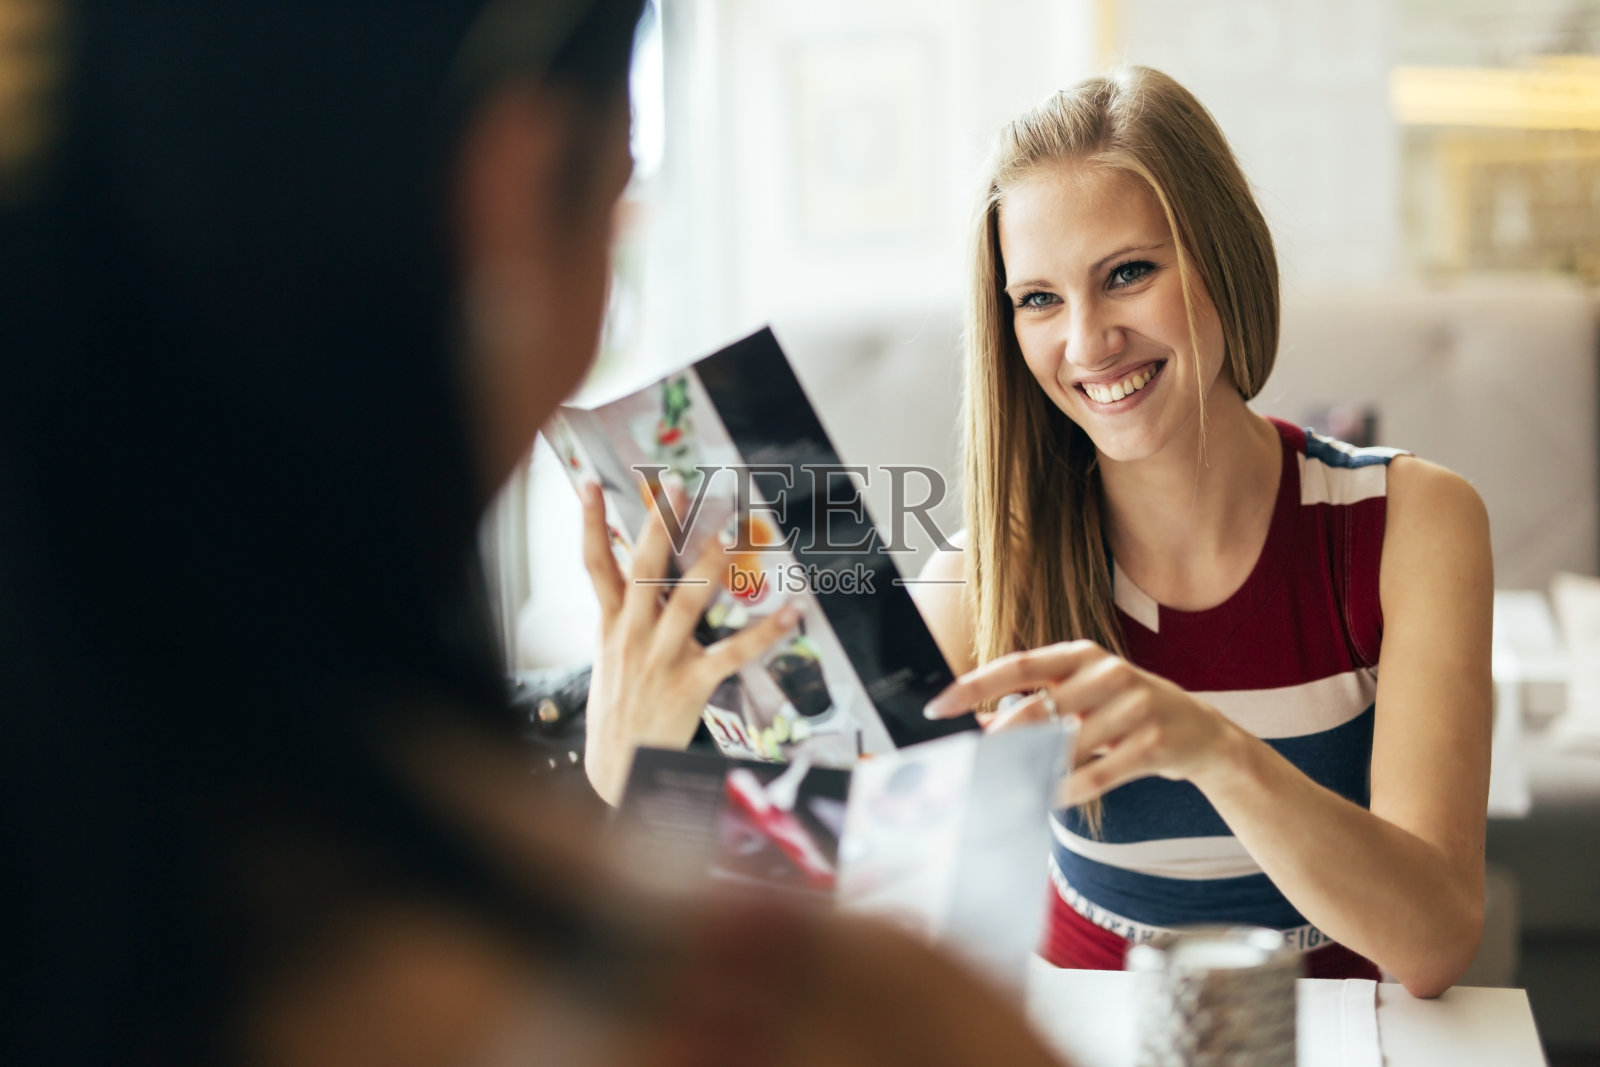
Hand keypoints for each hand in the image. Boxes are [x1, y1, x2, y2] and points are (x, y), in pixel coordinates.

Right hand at [580, 481, 799, 803]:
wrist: (618, 766)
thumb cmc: (619, 705)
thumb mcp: (608, 655)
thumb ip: (626, 615)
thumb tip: (644, 576)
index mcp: (610, 623)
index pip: (594, 564)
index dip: (591, 523)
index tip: (593, 483)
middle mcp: (633, 633)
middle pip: (644, 569)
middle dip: (660, 525)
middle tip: (679, 485)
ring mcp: (662, 657)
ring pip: (686, 601)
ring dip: (709, 564)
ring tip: (729, 533)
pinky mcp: (691, 683)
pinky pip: (734, 652)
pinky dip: (766, 632)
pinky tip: (791, 612)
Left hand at [923, 640, 1238, 804]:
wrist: (1201, 733)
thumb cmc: (1129, 710)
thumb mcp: (1085, 695)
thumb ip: (1036, 702)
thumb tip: (978, 723)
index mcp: (1084, 654)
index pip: (1018, 665)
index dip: (974, 686)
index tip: (939, 706)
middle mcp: (1109, 673)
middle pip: (1037, 709)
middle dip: (998, 741)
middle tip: (969, 762)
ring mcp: (1134, 706)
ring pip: (1064, 746)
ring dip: (1030, 770)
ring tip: (1003, 786)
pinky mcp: (1152, 744)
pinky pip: (1095, 776)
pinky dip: (1065, 790)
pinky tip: (1045, 797)